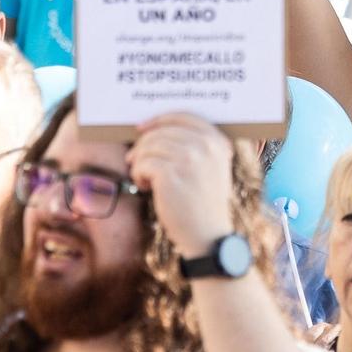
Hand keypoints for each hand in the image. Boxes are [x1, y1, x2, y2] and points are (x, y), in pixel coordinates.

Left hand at [127, 114, 237, 262]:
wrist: (207, 235)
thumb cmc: (203, 203)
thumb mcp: (211, 168)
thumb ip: (195, 146)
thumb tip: (154, 131)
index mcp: (217, 141)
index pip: (183, 116)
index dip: (158, 120)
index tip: (141, 129)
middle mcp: (205, 145)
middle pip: (161, 131)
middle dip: (143, 146)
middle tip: (134, 161)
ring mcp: (188, 158)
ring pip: (149, 146)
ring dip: (140, 162)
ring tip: (145, 178)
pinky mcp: (170, 174)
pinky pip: (143, 163)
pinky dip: (139, 175)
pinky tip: (147, 187)